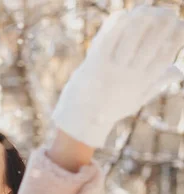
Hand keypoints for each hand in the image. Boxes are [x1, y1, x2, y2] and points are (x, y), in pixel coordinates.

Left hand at [52, 6, 183, 147]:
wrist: (80, 121)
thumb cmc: (110, 109)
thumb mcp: (137, 99)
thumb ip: (157, 83)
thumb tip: (179, 70)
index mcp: (144, 82)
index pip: (166, 54)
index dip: (176, 36)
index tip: (179, 24)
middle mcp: (129, 74)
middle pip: (152, 41)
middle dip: (163, 22)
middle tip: (167, 12)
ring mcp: (111, 68)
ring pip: (132, 35)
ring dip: (142, 18)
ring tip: (147, 9)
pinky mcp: (93, 63)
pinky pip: (108, 37)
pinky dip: (117, 23)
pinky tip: (123, 15)